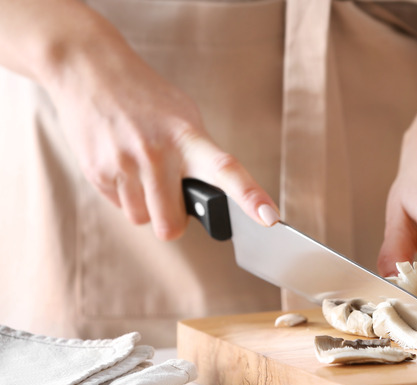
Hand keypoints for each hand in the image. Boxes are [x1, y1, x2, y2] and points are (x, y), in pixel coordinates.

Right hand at [39, 13, 278, 239]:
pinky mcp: (96, 171)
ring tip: (142, 170)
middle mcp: (157, 153)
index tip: (269, 217)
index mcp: (188, 137)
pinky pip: (119, 207)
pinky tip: (122, 165)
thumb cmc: (146, 98)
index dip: (249, 196)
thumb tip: (215, 198)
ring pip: (143, 220)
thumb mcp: (183, 117)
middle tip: (172, 193)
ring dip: (147, 205)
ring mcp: (124, 164)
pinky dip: (125, 195)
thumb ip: (200, 157)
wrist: (88, 69)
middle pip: (170, 225)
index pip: (226, 170)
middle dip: (173, 219)